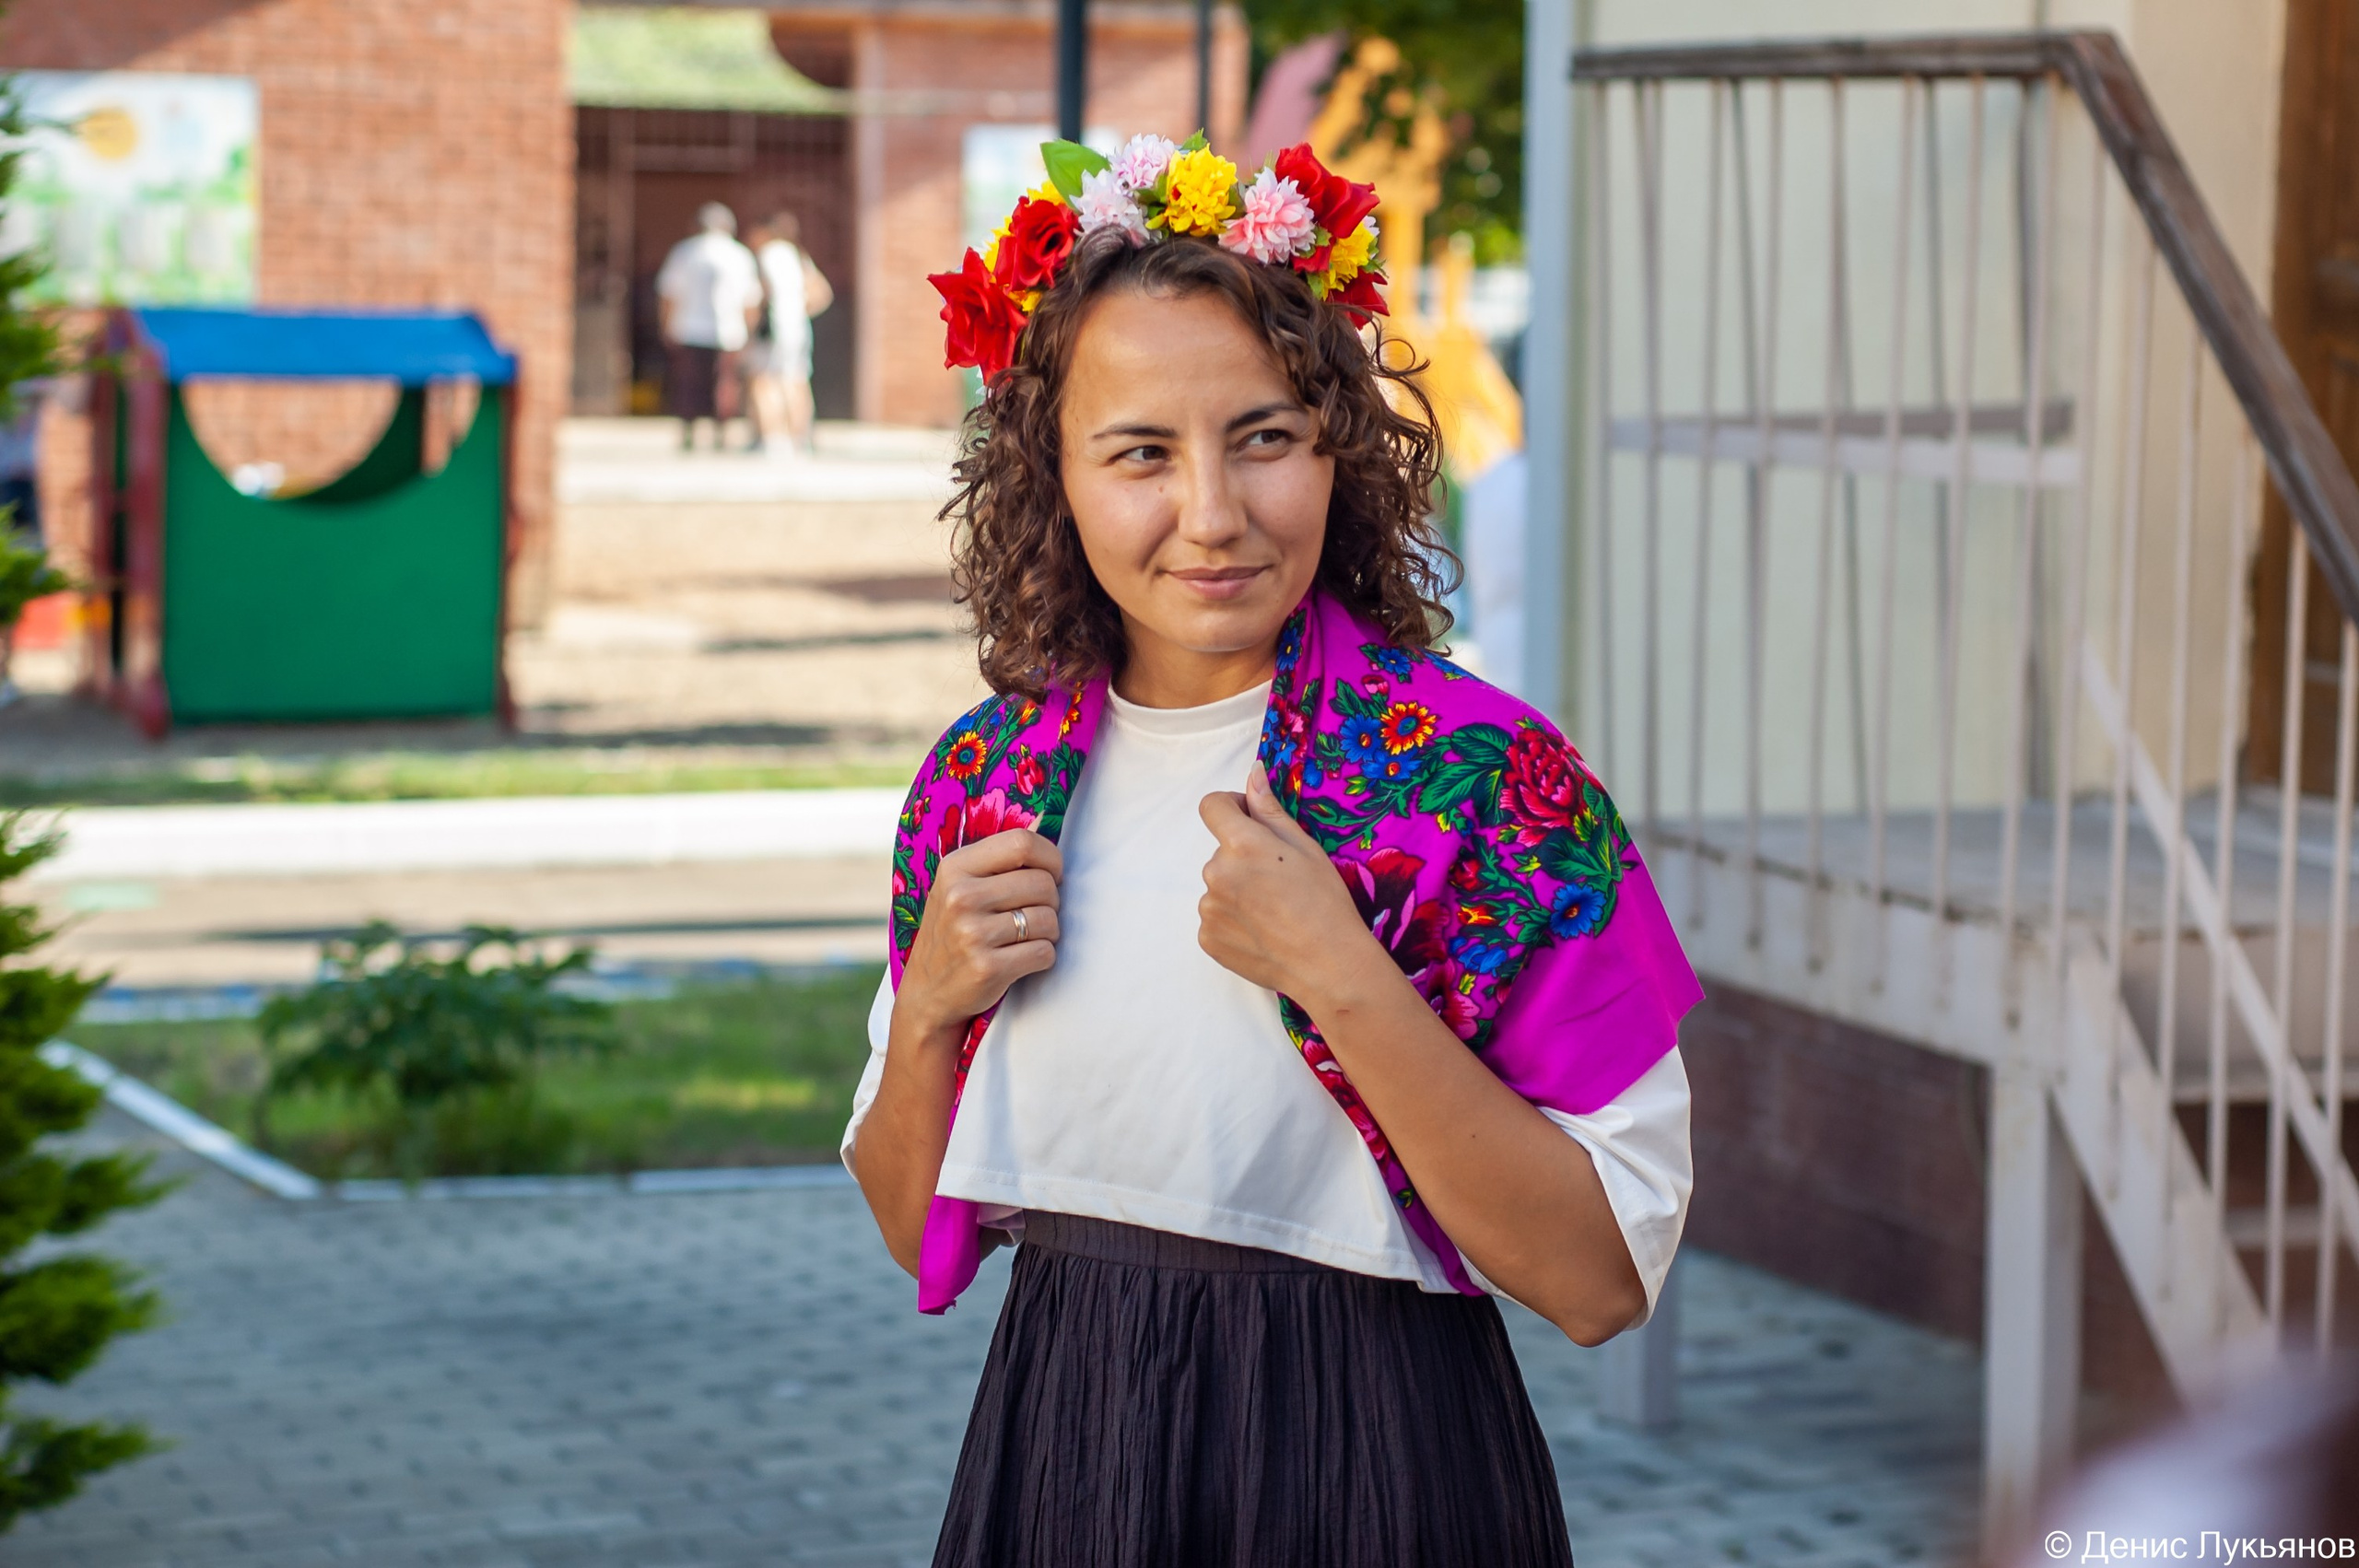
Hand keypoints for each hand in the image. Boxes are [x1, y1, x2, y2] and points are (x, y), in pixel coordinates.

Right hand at [897, 829, 1062, 1039]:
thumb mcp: (958, 887)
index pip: (1022, 842)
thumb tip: (1043, 822)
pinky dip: (1043, 957)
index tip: (1052, 874)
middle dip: (1052, 901)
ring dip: (1049, 932)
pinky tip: (1021, 961)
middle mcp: (960, 897)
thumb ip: (996, 860)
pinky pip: (1045, 953)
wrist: (926, 994)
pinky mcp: (987, 967)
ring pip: (1049, 919)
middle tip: (1034, 915)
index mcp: (955, 868)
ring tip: (1025, 939)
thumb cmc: (953, 933)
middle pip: (1043, 883)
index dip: (1050, 858)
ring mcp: (972, 933)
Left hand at [1198, 761, 1384, 1008]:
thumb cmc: (1325, 902)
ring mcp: (1208, 908)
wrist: (1328, 964)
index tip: (1250, 820)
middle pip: (1221, 852)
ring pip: (1219, 886)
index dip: (1231, 807)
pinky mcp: (1207, 938)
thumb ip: (1270, 809)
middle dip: (1243, 858)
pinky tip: (1263, 932)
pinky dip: (1233, 921)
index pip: (1212, 806)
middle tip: (1280, 883)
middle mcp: (1216, 873)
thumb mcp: (1304, 847)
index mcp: (1241, 844)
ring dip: (1238, 891)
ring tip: (1274, 912)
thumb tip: (1252, 773)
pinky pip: (1216, 918)